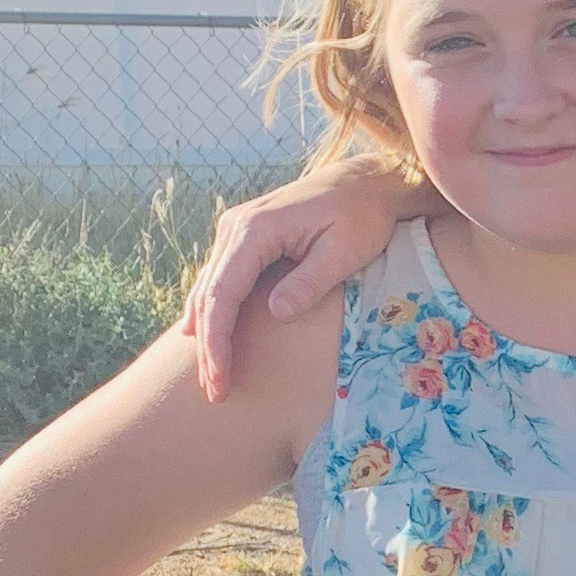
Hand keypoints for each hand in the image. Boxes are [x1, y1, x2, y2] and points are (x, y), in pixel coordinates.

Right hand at [180, 156, 433, 403]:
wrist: (368, 183)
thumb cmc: (363, 216)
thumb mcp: (344, 251)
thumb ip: (310, 282)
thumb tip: (276, 313)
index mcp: (255, 230)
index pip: (223, 295)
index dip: (218, 342)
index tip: (220, 378)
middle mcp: (235, 227)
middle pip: (208, 296)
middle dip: (208, 347)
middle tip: (214, 392)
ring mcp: (236, 230)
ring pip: (209, 289)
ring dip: (207, 333)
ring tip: (211, 377)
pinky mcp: (246, 238)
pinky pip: (222, 280)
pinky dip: (216, 313)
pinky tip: (210, 341)